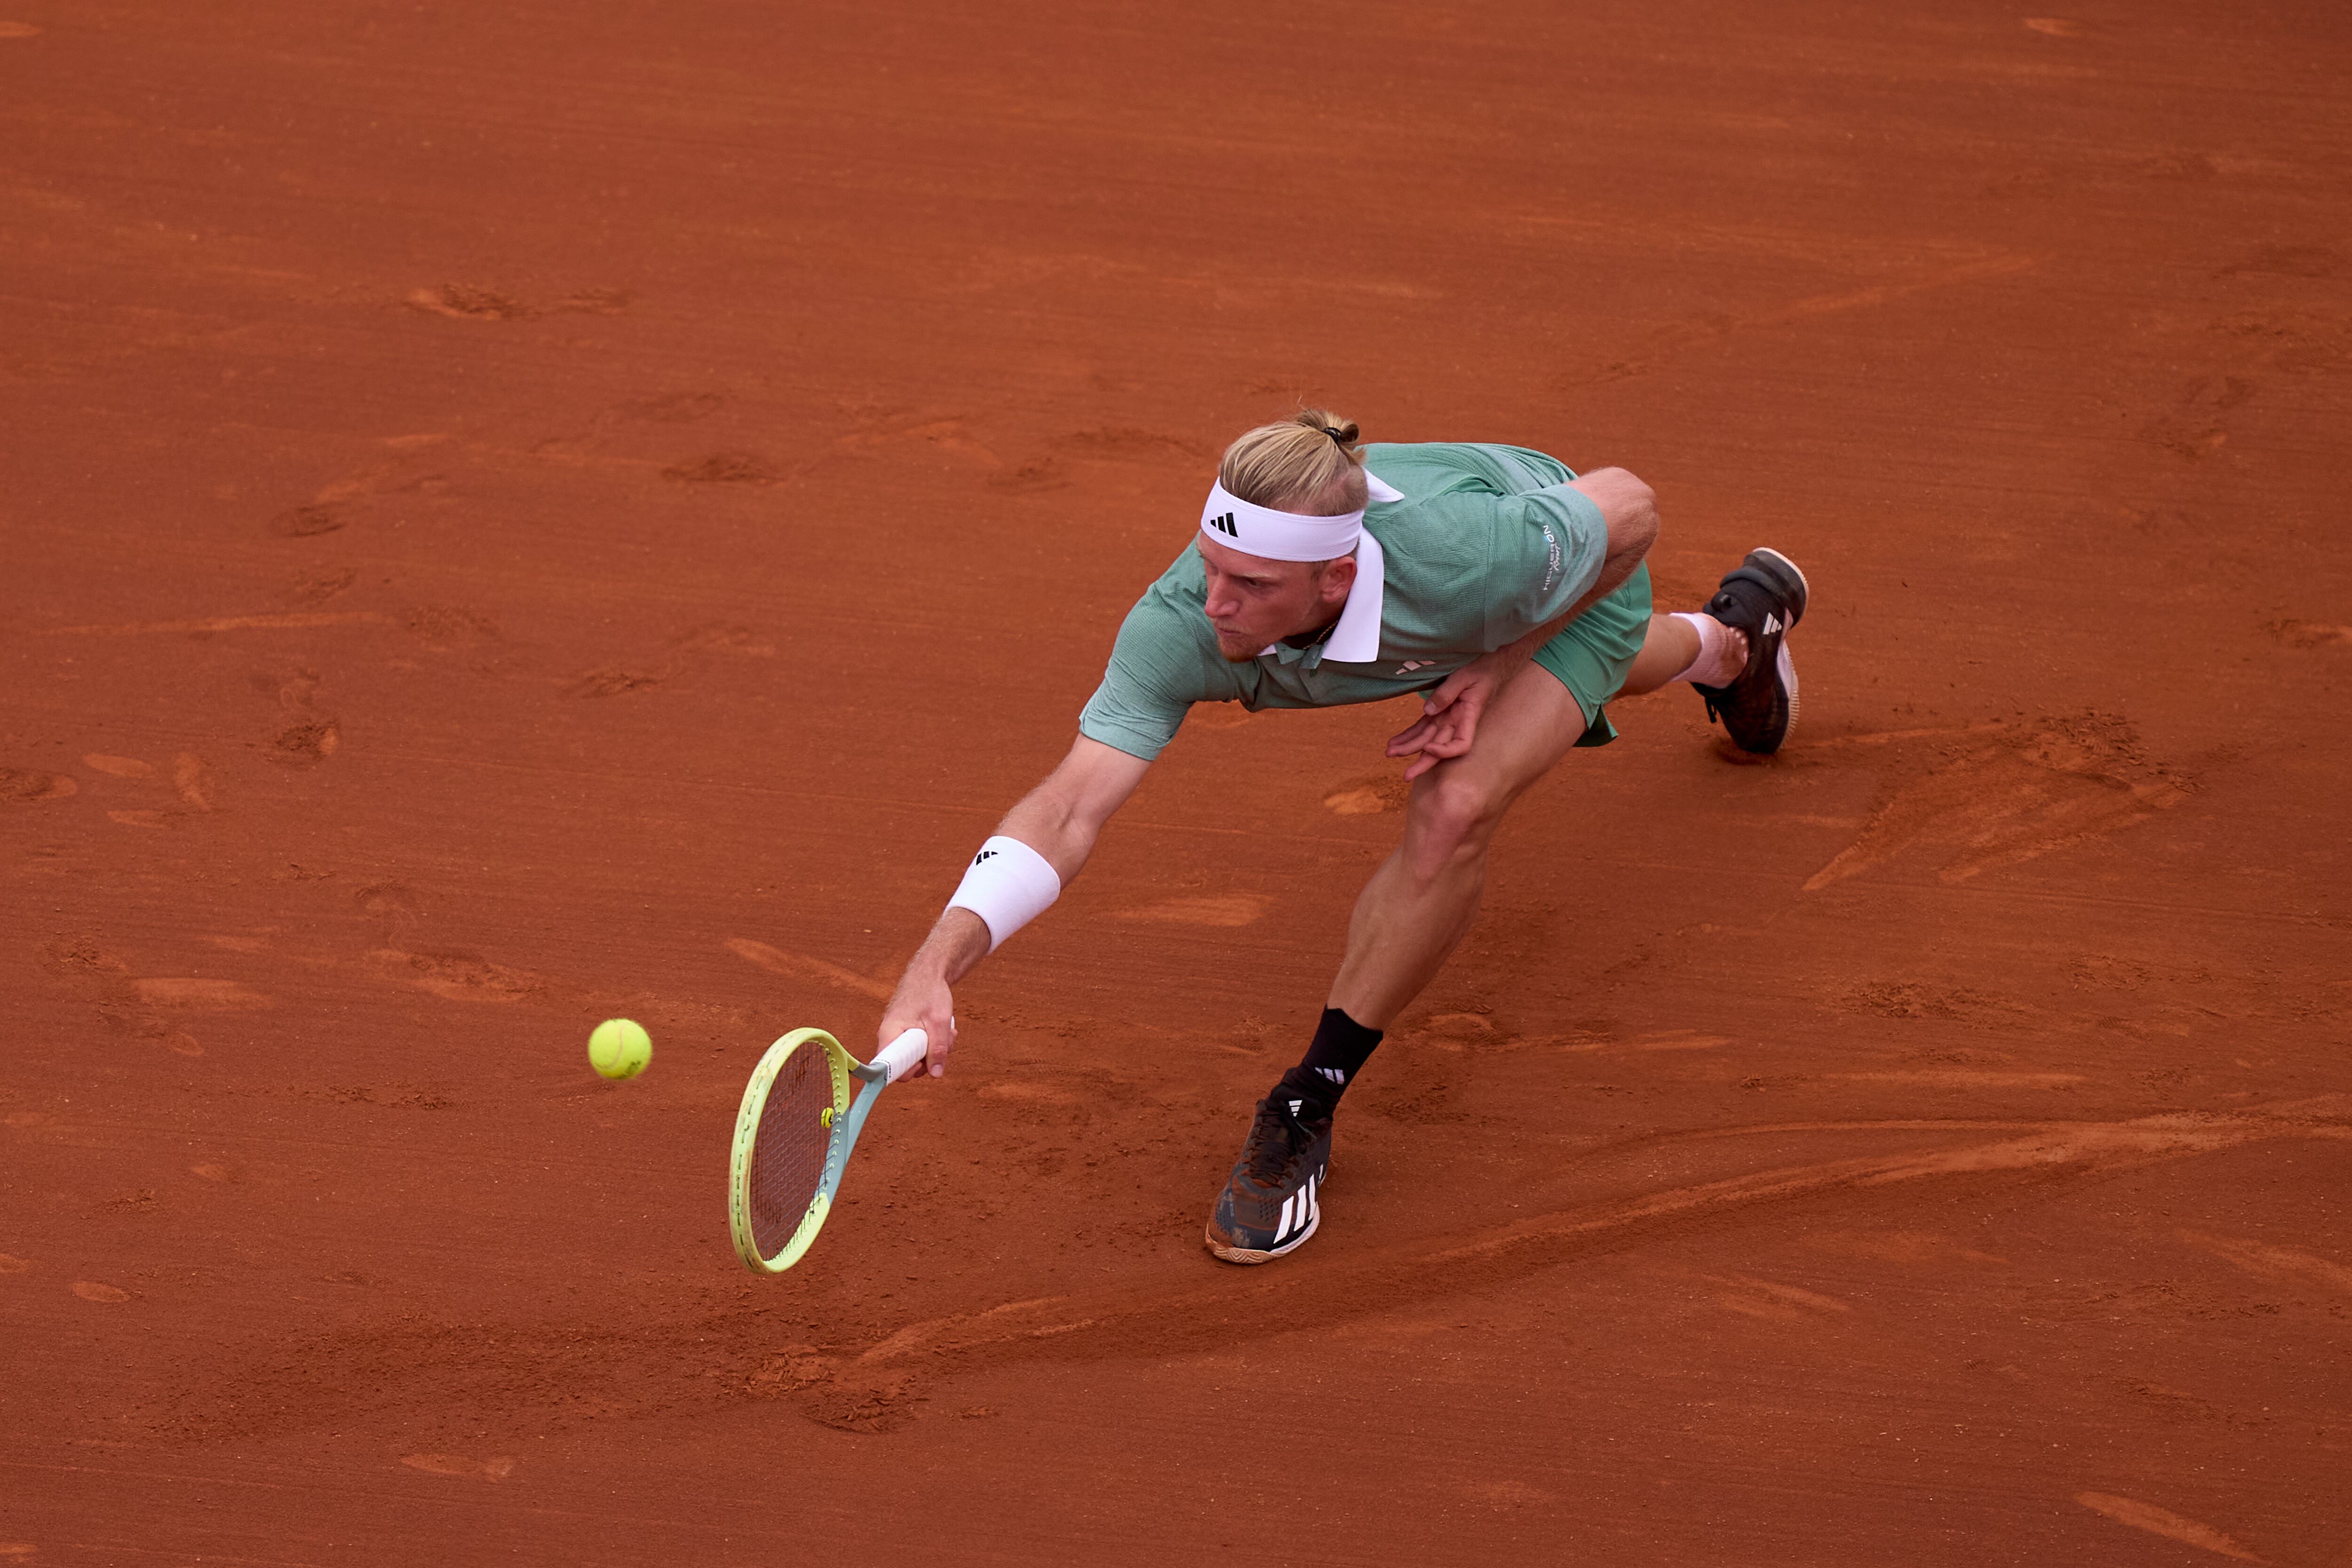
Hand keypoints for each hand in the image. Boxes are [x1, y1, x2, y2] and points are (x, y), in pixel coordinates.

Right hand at [879, 966, 957, 1077]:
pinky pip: (920, 1048)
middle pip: (907, 1065)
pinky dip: (935, 1043)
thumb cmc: (929, 992)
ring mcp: (900, 1036)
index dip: (908, 1071)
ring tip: (947, 1033)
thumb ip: (937, 1049)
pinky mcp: (908, 1035)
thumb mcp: (938, 1022)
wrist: (928, 974)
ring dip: (936, 1050)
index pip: (889, 1067)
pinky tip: (944, 1031)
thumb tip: (936, 1074)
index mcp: (890, 1034)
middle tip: (944, 1044)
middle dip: (929, 1059)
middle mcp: (890, 1037)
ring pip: (917, 1057)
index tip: (924, 1063)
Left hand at [1386, 654, 1510, 780]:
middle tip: (1406, 776)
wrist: (1488, 666)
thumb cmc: (1481, 670)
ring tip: (1390, 753)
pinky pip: (1422, 727)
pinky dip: (1408, 734)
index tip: (1429, 748)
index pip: (1461, 744)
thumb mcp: (1465, 677)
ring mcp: (1447, 719)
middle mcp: (1457, 723)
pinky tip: (1395, 742)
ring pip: (1426, 738)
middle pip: (1438, 747)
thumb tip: (1428, 711)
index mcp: (1468, 717)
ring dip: (1408, 747)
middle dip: (1421, 762)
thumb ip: (1447, 692)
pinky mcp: (1439, 712)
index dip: (1445, 751)